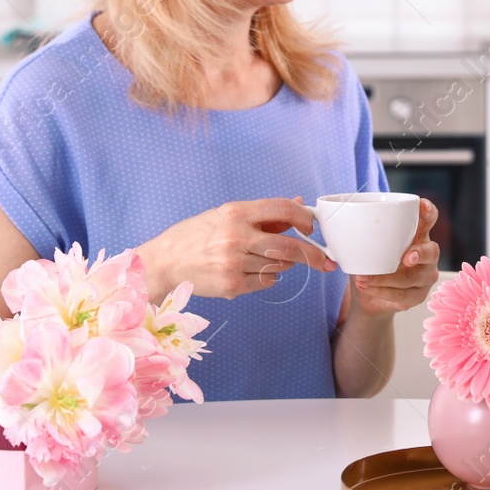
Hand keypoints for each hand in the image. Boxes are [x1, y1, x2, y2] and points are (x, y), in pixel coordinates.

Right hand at [137, 197, 334, 300]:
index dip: (304, 218)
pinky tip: (248, 270)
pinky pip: (266, 282)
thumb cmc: (195, 236)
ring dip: (281, 264)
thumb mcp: (225, 215)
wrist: (163, 263)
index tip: (311, 227)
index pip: (282, 209)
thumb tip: (297, 203)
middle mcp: (236, 236)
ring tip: (261, 258)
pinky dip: (267, 277)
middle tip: (325, 260)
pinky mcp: (232, 285)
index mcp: (235, 212)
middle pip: (288, 247)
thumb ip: (262, 214)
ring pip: (279, 266)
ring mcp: (234, 263)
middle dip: (312, 255)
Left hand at [351, 198, 440, 316]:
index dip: (428, 211)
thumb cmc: (374, 261)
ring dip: (386, 278)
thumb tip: (340, 224)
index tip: (421, 205)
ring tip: (362, 278)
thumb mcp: (368, 244)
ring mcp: (425, 276)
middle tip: (406, 257)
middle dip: (419, 254)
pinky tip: (367, 287)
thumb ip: (362, 233)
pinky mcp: (417, 296)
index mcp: (418, 235)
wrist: (371, 295)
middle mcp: (427, 255)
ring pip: (412, 278)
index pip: (429, 219)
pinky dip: (382, 291)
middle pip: (432, 252)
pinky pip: (401, 295)